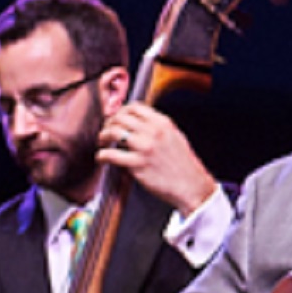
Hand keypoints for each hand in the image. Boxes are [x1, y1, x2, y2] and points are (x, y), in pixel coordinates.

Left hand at [98, 103, 218, 217]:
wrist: (191, 185)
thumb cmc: (183, 164)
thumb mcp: (174, 137)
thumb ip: (157, 128)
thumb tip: (138, 123)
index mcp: (163, 122)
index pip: (135, 107)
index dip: (121, 112)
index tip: (116, 119)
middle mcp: (153, 131)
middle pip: (121, 117)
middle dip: (109, 123)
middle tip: (106, 132)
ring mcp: (145, 147)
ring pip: (113, 132)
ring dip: (103, 136)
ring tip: (102, 143)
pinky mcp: (138, 165)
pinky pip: (111, 155)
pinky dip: (101, 155)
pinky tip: (101, 159)